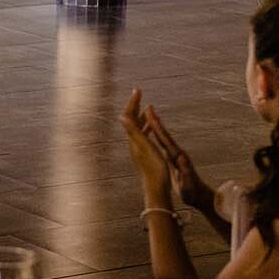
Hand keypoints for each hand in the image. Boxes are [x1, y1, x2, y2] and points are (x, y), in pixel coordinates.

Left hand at [120, 90, 173, 206]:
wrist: (156, 188)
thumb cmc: (154, 168)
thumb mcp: (145, 147)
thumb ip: (134, 131)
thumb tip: (122, 116)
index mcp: (133, 139)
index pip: (129, 116)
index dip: (133, 102)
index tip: (137, 90)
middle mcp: (133, 143)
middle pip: (131, 120)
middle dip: (134, 105)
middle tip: (138, 92)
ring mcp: (138, 148)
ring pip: (137, 127)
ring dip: (141, 115)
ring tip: (147, 107)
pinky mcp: (143, 153)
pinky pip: (143, 135)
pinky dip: (146, 127)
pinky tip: (151, 128)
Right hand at [140, 103, 213, 214]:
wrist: (199, 195)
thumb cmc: (193, 191)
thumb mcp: (188, 181)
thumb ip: (186, 170)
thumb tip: (182, 158)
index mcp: (178, 157)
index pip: (166, 140)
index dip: (158, 129)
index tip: (151, 117)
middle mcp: (177, 153)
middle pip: (164, 135)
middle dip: (156, 122)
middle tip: (148, 108)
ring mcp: (175, 156)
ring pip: (163, 139)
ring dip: (156, 127)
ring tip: (149, 116)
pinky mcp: (173, 160)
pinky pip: (162, 146)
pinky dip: (157, 138)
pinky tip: (153, 135)